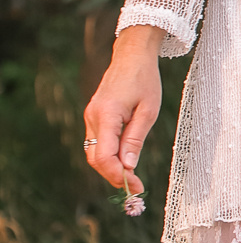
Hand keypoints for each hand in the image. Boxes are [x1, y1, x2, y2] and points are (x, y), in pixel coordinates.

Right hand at [82, 25, 164, 200]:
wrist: (132, 56)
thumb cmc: (144, 80)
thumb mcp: (148, 110)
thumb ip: (135, 139)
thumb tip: (128, 166)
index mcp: (106, 115)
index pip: (104, 156)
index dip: (118, 175)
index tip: (137, 186)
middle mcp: (93, 117)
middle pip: (95, 158)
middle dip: (113, 176)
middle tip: (135, 186)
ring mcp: (90, 116)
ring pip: (94, 152)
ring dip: (110, 168)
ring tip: (132, 177)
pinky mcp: (94, 116)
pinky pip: (97, 142)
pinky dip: (109, 155)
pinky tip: (124, 161)